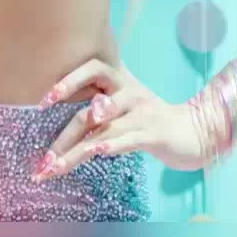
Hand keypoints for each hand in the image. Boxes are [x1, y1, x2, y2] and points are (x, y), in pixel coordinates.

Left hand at [33, 59, 207, 179]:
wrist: (195, 131)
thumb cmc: (150, 121)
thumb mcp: (122, 109)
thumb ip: (96, 111)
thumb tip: (60, 129)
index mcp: (119, 81)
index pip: (91, 70)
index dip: (67, 82)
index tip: (41, 103)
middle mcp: (129, 92)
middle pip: (91, 106)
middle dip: (64, 136)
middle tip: (44, 156)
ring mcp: (142, 112)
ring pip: (104, 129)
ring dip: (76, 151)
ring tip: (56, 166)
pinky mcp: (154, 133)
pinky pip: (128, 138)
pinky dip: (111, 145)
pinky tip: (95, 152)